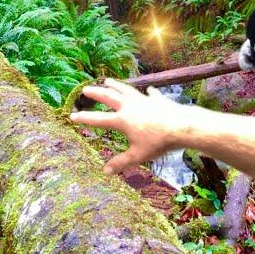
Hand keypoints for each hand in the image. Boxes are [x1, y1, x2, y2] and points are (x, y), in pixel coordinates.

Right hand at [69, 78, 184, 174]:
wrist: (182, 126)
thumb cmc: (158, 142)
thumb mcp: (138, 155)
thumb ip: (121, 163)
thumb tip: (105, 172)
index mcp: (123, 120)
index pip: (99, 120)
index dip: (84, 118)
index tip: (72, 116)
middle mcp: (130, 107)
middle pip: (109, 97)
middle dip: (96, 93)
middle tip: (86, 89)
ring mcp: (144, 100)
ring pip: (126, 90)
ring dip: (116, 85)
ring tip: (108, 81)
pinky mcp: (158, 100)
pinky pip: (151, 95)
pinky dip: (149, 93)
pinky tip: (149, 91)